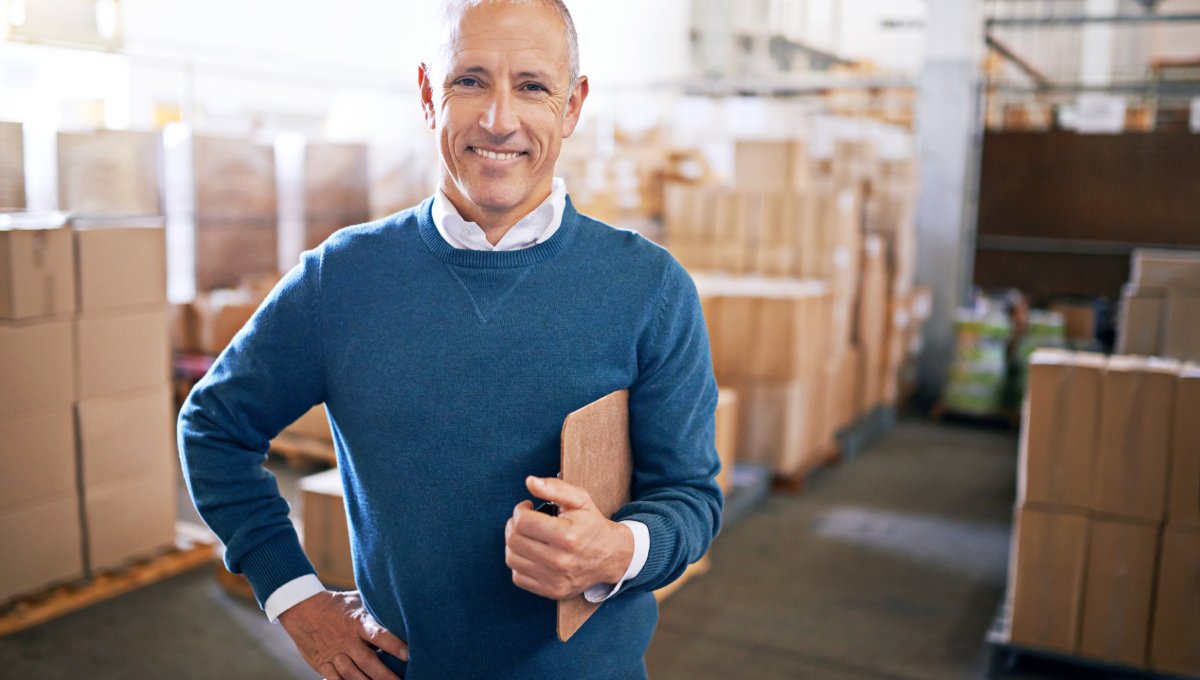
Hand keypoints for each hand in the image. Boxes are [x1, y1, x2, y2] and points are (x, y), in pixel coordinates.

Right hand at [277, 590, 407, 679]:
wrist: (302, 608)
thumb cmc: (337, 604)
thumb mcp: (357, 600)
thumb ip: (375, 606)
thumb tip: (398, 603)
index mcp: (357, 622)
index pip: (378, 634)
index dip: (393, 644)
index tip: (408, 654)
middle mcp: (346, 639)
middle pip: (367, 661)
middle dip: (384, 675)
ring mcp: (333, 653)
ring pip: (351, 674)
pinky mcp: (321, 663)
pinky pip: (334, 679)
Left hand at [504, 476, 633, 599]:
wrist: (611, 556)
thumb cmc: (592, 525)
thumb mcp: (580, 500)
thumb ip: (555, 488)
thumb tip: (530, 481)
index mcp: (567, 536)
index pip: (523, 522)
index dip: (519, 510)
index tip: (526, 507)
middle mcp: (560, 561)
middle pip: (514, 540)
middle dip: (513, 525)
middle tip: (523, 520)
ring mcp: (555, 579)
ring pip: (512, 558)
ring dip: (513, 543)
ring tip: (525, 535)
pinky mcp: (551, 591)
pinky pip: (518, 577)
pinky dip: (519, 563)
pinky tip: (530, 552)